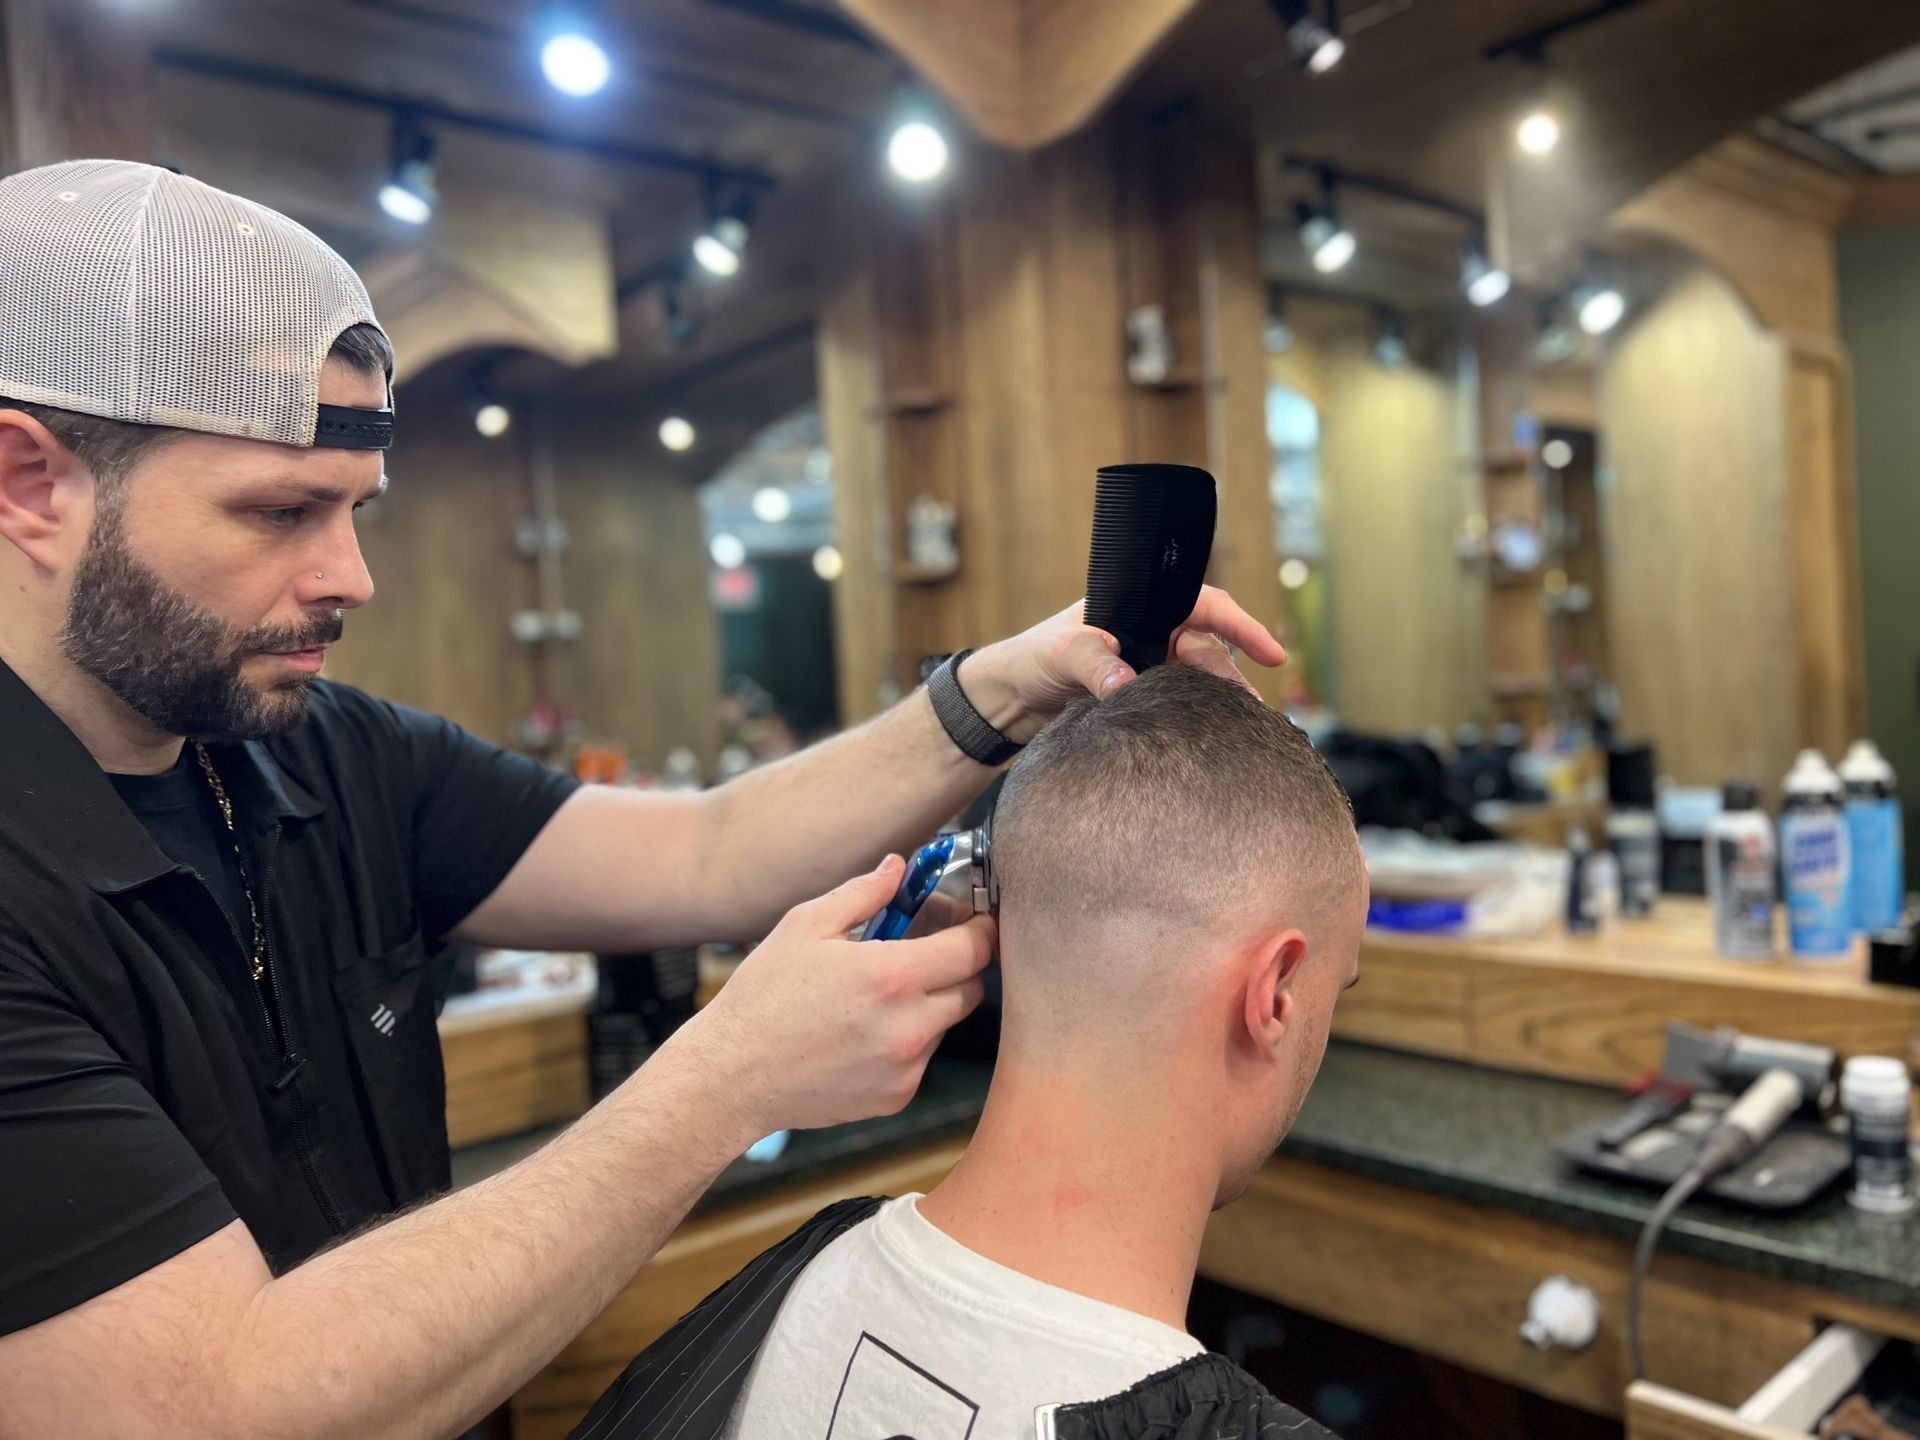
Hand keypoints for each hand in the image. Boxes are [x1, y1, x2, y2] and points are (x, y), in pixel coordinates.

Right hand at [689, 854, 992, 1138]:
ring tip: (876, 999)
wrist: (732, 1076)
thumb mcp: (804, 927)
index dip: (981, 931)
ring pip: (946, 1024)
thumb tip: (897, 868)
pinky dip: (906, 1042)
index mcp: (890, 976)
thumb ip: (862, 893)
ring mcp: (905, 1067)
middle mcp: (908, 1026)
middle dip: (955, 968)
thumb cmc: (762, 999)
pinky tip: (862, 1034)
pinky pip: (922, 1059)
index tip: (977, 923)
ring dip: (929, 1006)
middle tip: (923, 956)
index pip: (973, 949)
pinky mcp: (897, 1097)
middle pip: (971, 989)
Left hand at [958, 584, 1286, 740]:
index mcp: (1141, 608)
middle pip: (1208, 652)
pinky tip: (1210, 741)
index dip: (1241, 626)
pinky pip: (1180, 708)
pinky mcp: (1144, 702)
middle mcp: (1152, 636)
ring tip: (1241, 731)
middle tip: (1251, 709)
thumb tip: (1126, 682)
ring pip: (1199, 683)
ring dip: (1219, 704)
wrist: (1009, 700)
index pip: (1204, 606)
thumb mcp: (1060, 651)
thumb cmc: (1032, 659)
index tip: (1270, 652)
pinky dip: (1197, 720)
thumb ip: (1093, 662)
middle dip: (1232, 678)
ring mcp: (1150, 669)